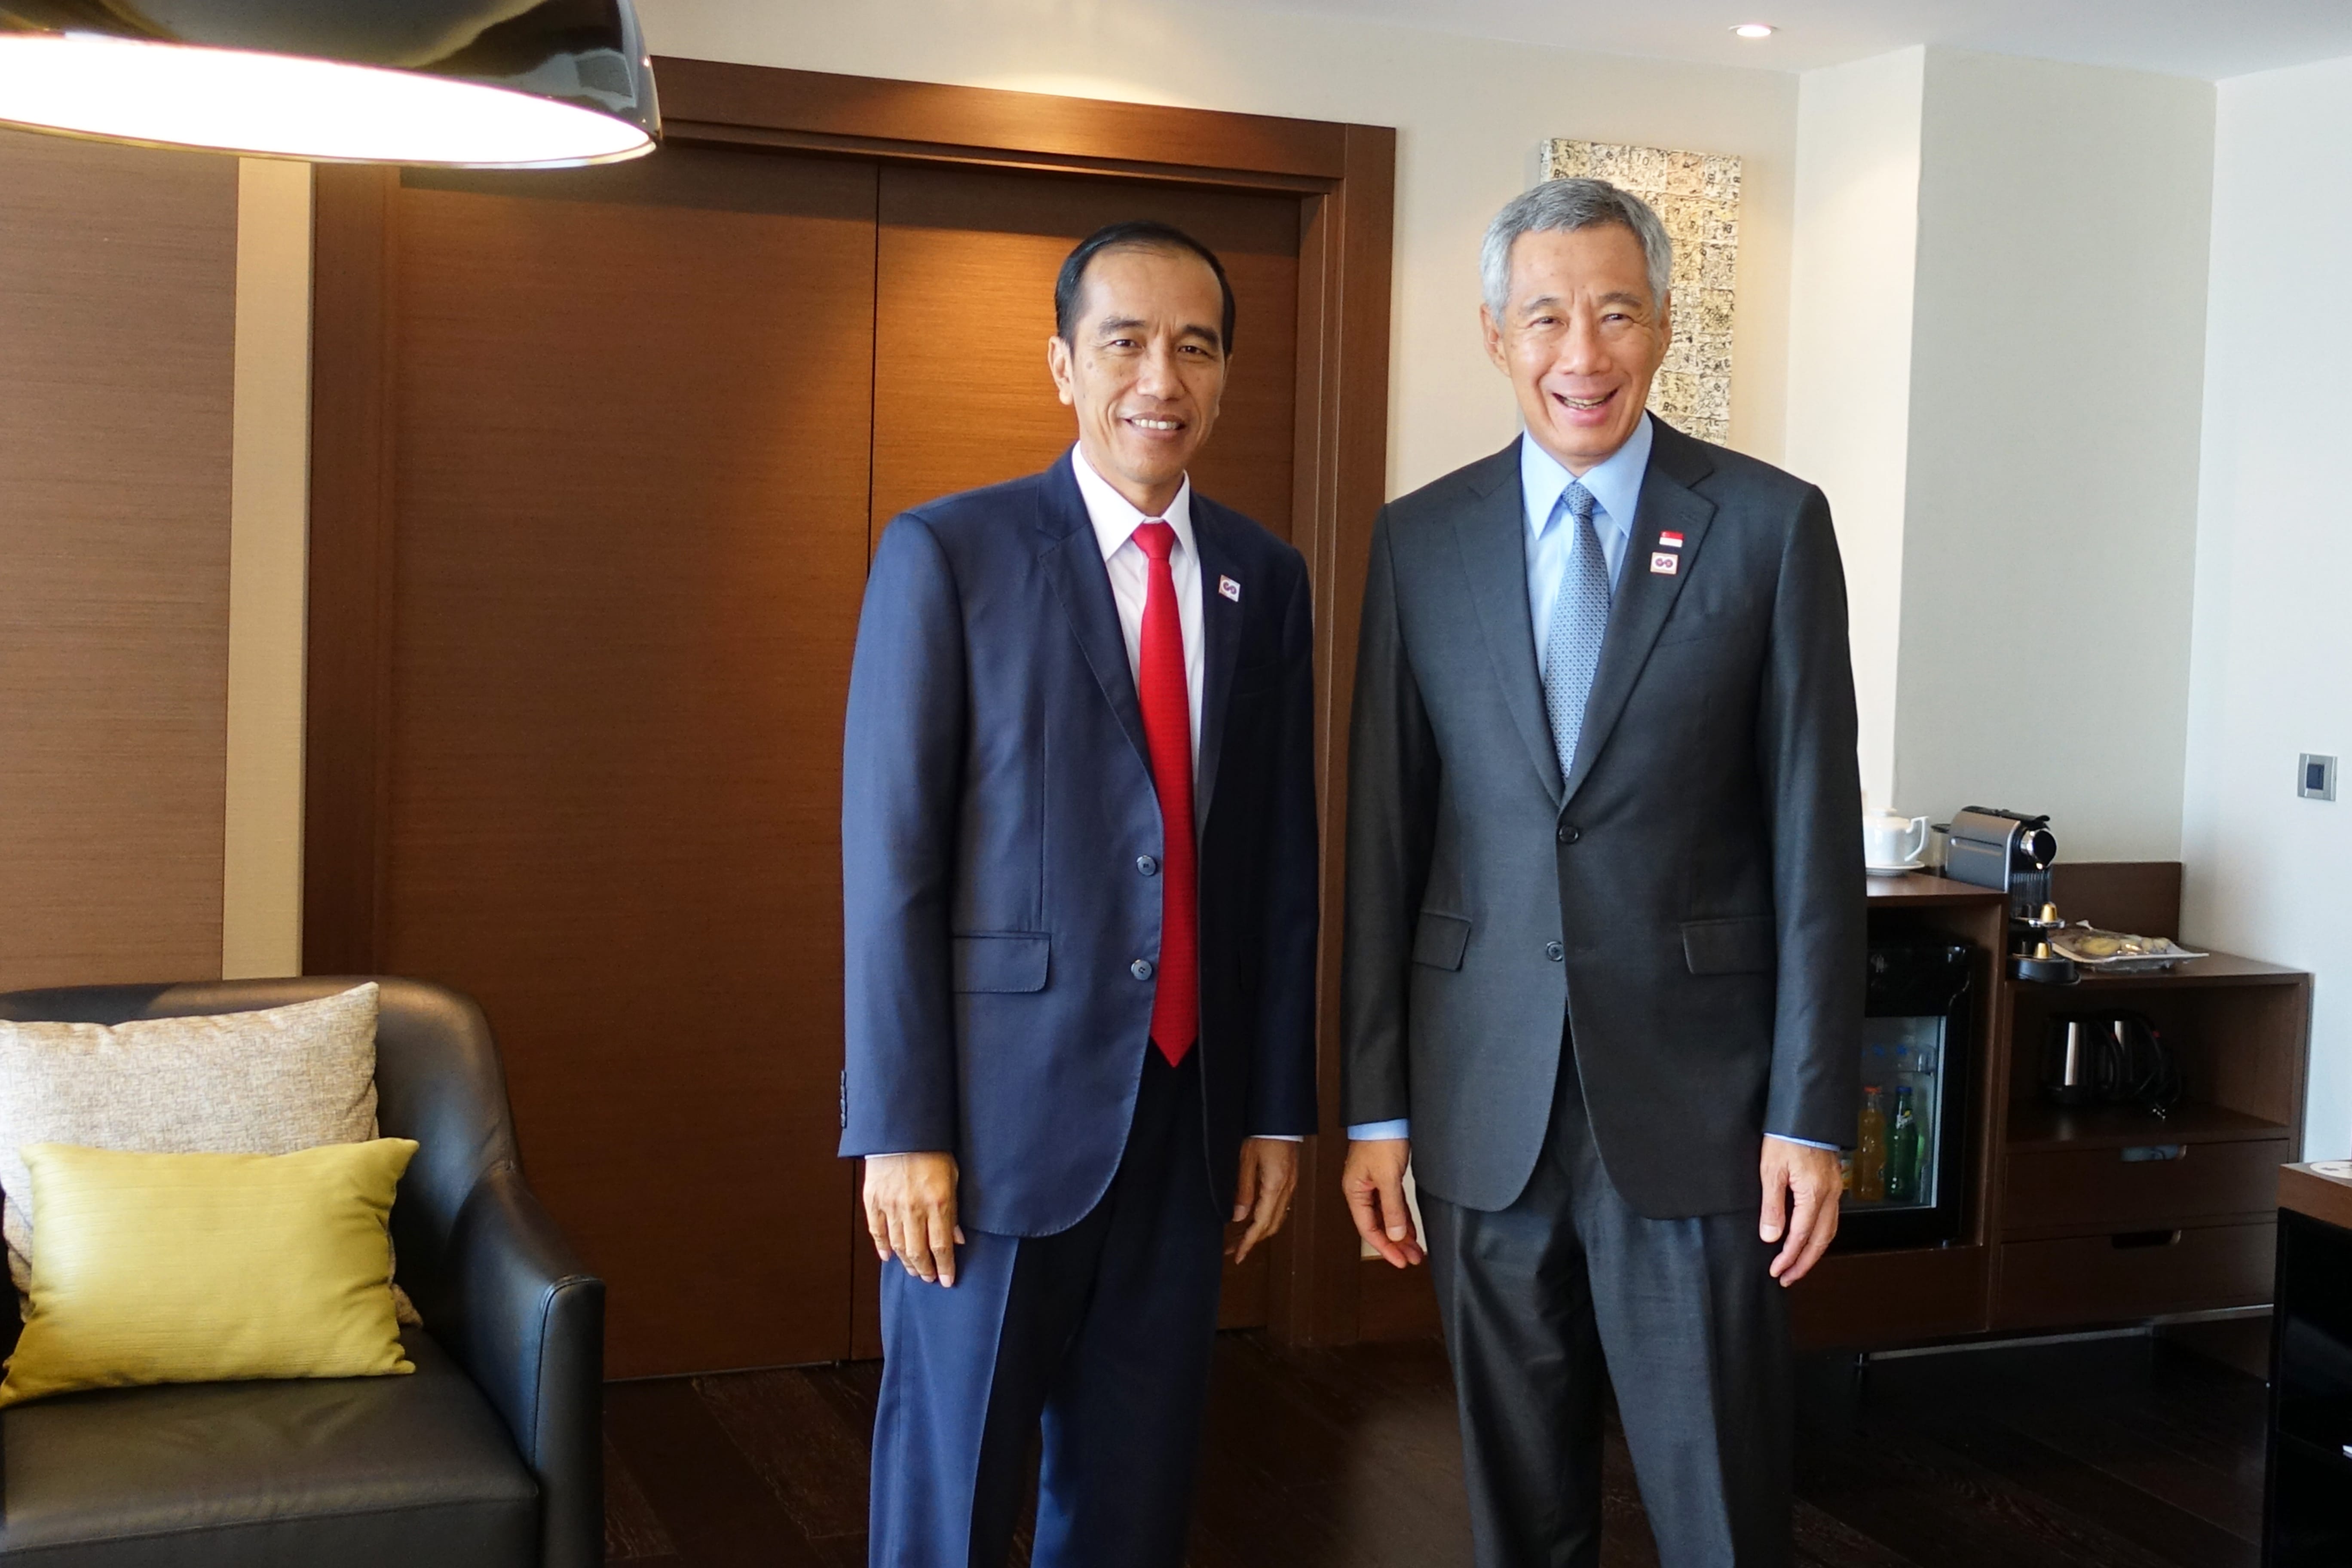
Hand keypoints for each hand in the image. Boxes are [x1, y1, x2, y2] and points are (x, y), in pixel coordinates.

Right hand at [864, 1152, 963, 1286]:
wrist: (901, 1131)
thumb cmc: (932, 1151)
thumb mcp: (953, 1177)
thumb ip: (954, 1210)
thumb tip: (958, 1239)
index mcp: (937, 1203)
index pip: (941, 1247)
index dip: (945, 1267)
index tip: (948, 1281)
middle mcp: (913, 1209)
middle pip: (918, 1252)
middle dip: (925, 1270)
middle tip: (930, 1278)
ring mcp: (891, 1206)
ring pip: (898, 1246)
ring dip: (907, 1262)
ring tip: (914, 1270)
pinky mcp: (873, 1201)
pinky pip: (877, 1231)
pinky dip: (882, 1247)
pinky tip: (888, 1257)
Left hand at [1228, 1139, 1299, 1264]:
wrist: (1280, 1117)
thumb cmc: (1261, 1132)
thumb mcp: (1245, 1159)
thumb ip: (1243, 1189)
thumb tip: (1239, 1217)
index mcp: (1275, 1185)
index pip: (1261, 1223)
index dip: (1249, 1242)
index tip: (1238, 1255)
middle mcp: (1286, 1188)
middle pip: (1271, 1225)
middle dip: (1252, 1240)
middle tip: (1234, 1250)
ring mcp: (1290, 1184)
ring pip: (1277, 1217)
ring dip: (1259, 1231)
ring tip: (1241, 1238)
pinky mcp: (1289, 1178)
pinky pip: (1280, 1206)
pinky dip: (1267, 1218)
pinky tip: (1255, 1218)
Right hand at [1343, 1138, 1423, 1267]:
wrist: (1387, 1114)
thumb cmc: (1380, 1140)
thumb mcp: (1388, 1177)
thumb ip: (1391, 1208)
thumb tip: (1394, 1235)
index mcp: (1355, 1191)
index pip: (1368, 1228)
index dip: (1385, 1247)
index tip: (1401, 1261)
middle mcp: (1361, 1191)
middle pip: (1377, 1225)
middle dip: (1395, 1244)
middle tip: (1413, 1259)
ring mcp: (1373, 1185)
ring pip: (1386, 1217)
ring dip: (1400, 1233)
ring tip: (1416, 1250)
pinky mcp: (1385, 1178)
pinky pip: (1392, 1205)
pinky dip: (1402, 1218)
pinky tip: (1411, 1230)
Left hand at [1760, 1136, 1841, 1285]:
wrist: (1805, 1112)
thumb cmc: (1785, 1137)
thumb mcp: (1770, 1170)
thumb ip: (1772, 1206)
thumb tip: (1771, 1238)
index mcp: (1813, 1194)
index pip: (1801, 1235)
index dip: (1789, 1257)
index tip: (1776, 1271)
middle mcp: (1829, 1195)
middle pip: (1821, 1240)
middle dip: (1804, 1262)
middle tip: (1787, 1278)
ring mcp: (1834, 1190)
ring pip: (1829, 1231)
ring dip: (1813, 1251)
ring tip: (1797, 1266)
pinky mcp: (1833, 1184)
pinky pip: (1831, 1218)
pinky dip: (1820, 1235)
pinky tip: (1809, 1240)